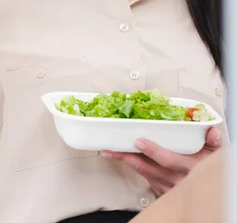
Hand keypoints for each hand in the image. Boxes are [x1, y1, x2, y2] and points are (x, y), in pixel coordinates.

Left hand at [100, 127, 222, 196]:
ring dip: (125, 161)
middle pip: (147, 168)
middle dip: (128, 157)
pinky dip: (131, 166)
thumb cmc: (207, 167)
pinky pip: (142, 177)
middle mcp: (174, 179)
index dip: (152, 150)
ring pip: (142, 172)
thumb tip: (212, 131)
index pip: (168, 160)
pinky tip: (120, 156)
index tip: (139, 140)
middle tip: (110, 148)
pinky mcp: (159, 190)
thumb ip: (214, 141)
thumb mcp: (216, 154)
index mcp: (188, 167)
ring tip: (108, 150)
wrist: (206, 192)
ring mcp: (165, 187)